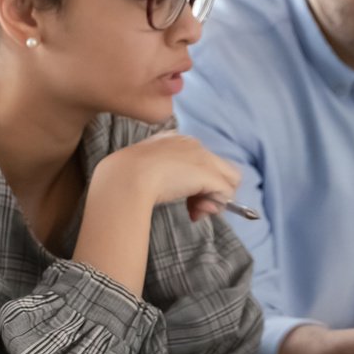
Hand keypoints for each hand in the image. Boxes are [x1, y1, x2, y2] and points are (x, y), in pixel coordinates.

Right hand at [94, 130, 241, 221]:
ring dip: (214, 201)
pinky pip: (226, 193)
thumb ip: (160, 178)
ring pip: (228, 180)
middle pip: (218, 168)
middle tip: (192, 209)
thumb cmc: (124, 178)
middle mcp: (191, 145)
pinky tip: (196, 213)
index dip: (195, 182)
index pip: (198, 160)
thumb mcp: (141, 172)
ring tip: (195, 212)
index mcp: (173, 140)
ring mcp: (202, 158)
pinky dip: (216, 206)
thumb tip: (181, 195)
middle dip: (208, 192)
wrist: (124, 177)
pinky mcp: (207, 174)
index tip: (183, 198)